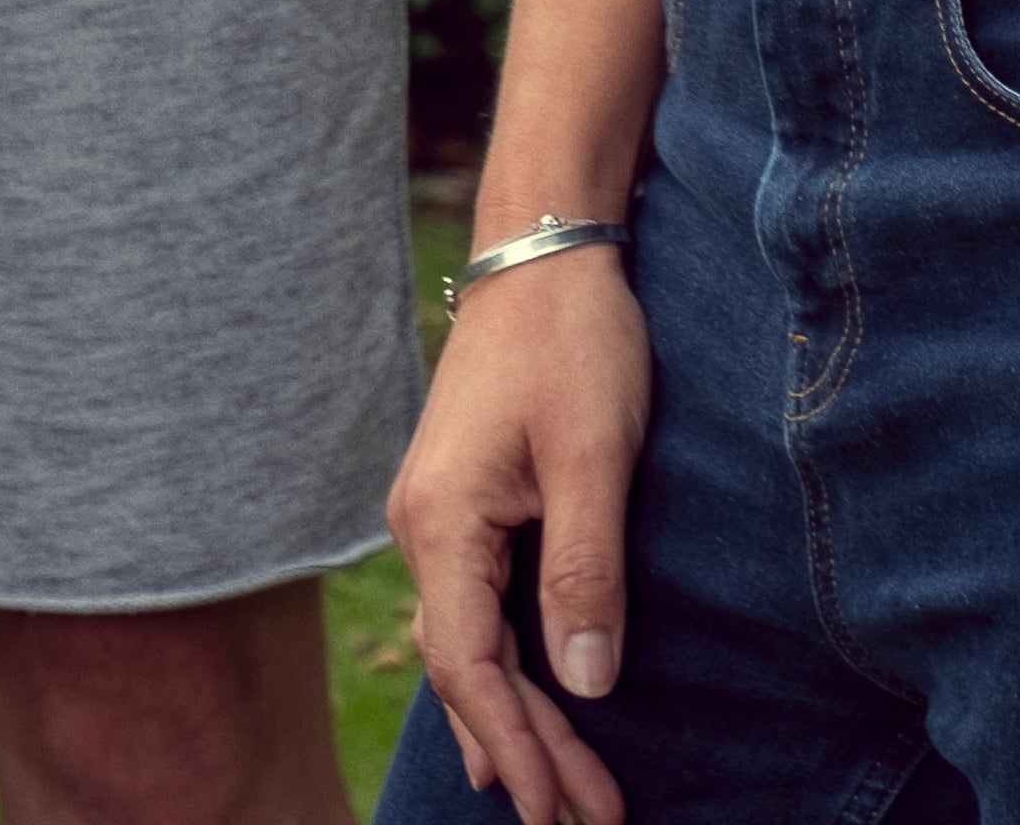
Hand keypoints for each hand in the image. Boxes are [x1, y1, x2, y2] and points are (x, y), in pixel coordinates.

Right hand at [387, 254, 648, 824]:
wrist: (544, 252)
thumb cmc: (575, 344)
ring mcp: (437, 515)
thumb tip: (587, 682)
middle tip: (584, 821)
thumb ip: (586, 570)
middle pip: (466, 669)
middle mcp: (424, 527)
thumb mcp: (595, 455)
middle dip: (525, 751)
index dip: (519, 745)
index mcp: (442, 522)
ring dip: (513, 721)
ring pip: (466, 644)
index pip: (473, 666)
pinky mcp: (463, 502)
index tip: (564, 808)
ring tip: (551, 797)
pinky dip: (498, 673)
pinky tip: (513, 716)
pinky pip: (471, 611)